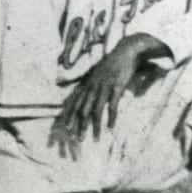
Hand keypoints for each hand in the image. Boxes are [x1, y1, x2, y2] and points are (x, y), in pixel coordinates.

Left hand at [51, 36, 171, 155]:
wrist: (125, 51)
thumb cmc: (112, 65)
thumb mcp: (97, 75)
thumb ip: (92, 86)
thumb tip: (87, 96)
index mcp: (86, 84)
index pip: (74, 103)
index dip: (69, 116)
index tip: (66, 128)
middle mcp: (92, 87)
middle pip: (82, 111)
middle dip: (79, 126)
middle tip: (78, 140)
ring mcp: (103, 88)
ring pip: (95, 111)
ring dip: (95, 127)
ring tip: (95, 139)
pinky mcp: (116, 88)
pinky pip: (112, 107)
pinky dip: (111, 119)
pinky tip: (111, 128)